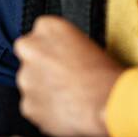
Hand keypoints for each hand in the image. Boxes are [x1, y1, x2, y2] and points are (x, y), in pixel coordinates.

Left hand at [13, 16, 124, 136]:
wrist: (111, 106)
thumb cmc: (108, 76)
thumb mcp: (88, 44)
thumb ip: (64, 44)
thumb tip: (59, 53)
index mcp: (48, 27)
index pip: (40, 32)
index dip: (52, 46)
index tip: (61, 55)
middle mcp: (31, 49)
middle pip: (29, 56)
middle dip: (41, 66)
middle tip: (63, 76)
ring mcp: (26, 78)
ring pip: (30, 82)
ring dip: (43, 88)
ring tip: (70, 95)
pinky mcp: (28, 104)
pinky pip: (33, 105)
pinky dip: (45, 109)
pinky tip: (66, 109)